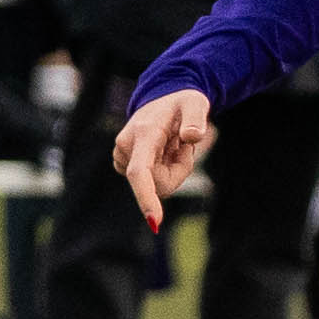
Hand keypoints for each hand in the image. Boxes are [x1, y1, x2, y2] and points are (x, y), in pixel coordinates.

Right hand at [113, 87, 212, 229]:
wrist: (163, 97)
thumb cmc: (182, 101)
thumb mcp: (195, 103)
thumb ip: (196, 118)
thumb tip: (192, 137)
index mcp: (143, 134)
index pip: (140, 171)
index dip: (146, 197)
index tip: (155, 221)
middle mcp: (126, 147)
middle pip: (158, 184)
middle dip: (179, 171)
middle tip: (185, 145)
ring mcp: (123, 156)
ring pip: (156, 184)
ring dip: (172, 169)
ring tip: (174, 144)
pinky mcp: (124, 164)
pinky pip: (151, 182)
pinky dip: (164, 170)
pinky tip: (164, 149)